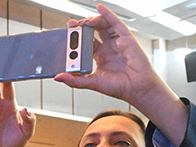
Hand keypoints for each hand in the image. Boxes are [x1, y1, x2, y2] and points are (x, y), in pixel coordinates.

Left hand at [55, 5, 187, 144]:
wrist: (137, 89)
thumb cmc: (119, 87)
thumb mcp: (92, 83)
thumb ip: (75, 80)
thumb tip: (59, 77)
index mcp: (100, 57)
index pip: (86, 44)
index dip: (77, 38)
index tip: (67, 32)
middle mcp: (108, 48)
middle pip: (93, 32)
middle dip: (82, 26)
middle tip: (73, 24)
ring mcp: (117, 42)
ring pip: (103, 26)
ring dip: (93, 21)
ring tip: (84, 22)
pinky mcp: (126, 38)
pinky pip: (116, 23)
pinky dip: (108, 14)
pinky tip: (100, 8)